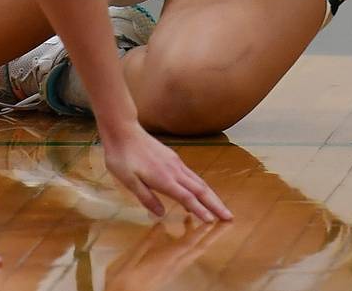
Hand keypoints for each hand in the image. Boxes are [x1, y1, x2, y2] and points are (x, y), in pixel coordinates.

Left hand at [98, 121, 233, 222]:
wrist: (123, 130)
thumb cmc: (122, 157)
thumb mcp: (128, 181)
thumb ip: (146, 197)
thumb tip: (161, 214)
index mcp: (164, 178)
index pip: (187, 198)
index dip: (200, 210)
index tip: (213, 221)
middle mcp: (174, 171)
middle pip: (200, 189)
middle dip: (216, 204)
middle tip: (229, 217)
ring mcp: (175, 163)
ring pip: (199, 181)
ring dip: (212, 196)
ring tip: (221, 208)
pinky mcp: (173, 158)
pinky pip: (192, 175)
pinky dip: (201, 187)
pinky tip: (200, 193)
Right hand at [105, 219, 228, 290]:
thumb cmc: (125, 279)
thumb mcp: (133, 257)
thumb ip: (149, 241)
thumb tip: (162, 224)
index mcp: (166, 259)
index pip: (188, 243)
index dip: (202, 230)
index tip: (215, 218)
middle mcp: (175, 264)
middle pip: (200, 247)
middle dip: (215, 234)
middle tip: (229, 221)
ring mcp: (174, 268)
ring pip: (195, 251)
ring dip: (205, 236)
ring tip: (211, 219)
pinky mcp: (171, 271)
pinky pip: (187, 254)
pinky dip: (191, 240)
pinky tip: (186, 230)